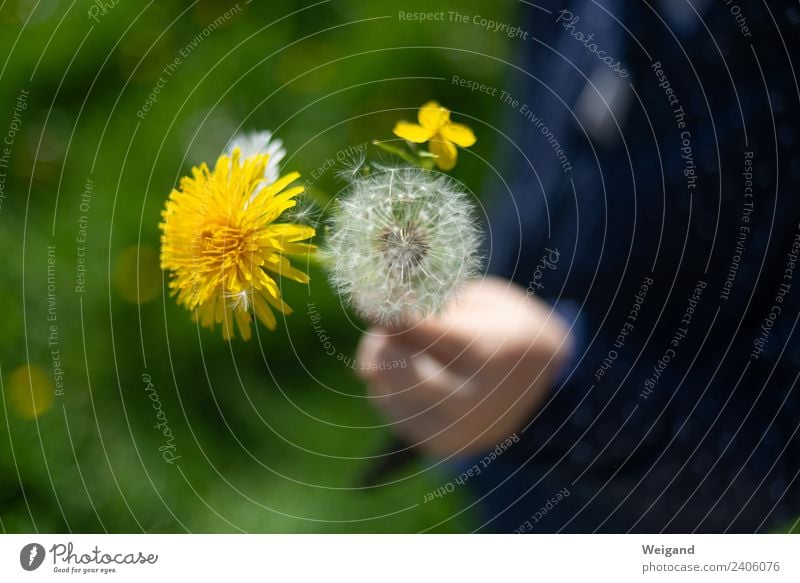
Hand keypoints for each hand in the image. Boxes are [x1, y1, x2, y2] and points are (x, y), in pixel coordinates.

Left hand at [356, 276, 572, 455]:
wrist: (542, 383)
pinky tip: (415, 372)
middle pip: (391, 366)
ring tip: (410, 347)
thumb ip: (433, 305)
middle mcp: (471, 399)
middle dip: (382, 338)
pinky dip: (390, 384)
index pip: (421, 329)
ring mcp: (453, 428)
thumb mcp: (482, 300)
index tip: (371, 294)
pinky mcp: (436, 443)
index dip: (390, 309)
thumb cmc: (505, 327)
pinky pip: (387, 406)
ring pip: (383, 387)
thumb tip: (379, 316)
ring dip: (383, 360)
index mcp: (489, 353)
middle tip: (391, 323)